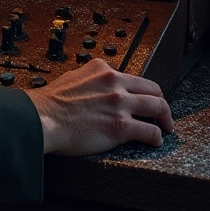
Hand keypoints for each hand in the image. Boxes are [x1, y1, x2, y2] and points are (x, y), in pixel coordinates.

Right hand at [25, 58, 173, 155]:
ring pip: (158, 108)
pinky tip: (154, 141)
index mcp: (103, 69)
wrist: (43, 118)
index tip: (146, 100)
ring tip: (166, 128)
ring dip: (165, 119)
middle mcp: (114, 83)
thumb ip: (91, 79)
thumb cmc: (52, 103)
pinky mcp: (121, 126)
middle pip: (153, 90)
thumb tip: (98, 86)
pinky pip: (150, 132)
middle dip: (161, 103)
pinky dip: (156, 137)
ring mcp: (119, 104)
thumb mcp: (74, 77)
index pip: (135, 78)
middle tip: (163, 115)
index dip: (145, 91)